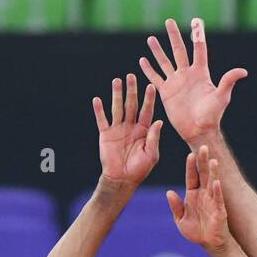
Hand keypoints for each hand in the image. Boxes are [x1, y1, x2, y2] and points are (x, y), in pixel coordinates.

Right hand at [95, 73, 161, 188]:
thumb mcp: (152, 155)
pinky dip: (99, 110)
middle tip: (131, 76)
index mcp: (143, 130)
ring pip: (117, 108)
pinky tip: (97, 99)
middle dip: (132, 90)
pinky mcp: (105, 134)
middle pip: (131, 104)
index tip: (151, 86)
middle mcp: (131, 126)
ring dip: (116, 94)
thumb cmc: (139, 169)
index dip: (149, 99)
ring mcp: (118, 129)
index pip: (147, 110)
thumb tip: (159, 122)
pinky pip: (102, 120)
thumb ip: (154, 138)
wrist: (121, 180)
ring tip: (117, 81)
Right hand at [140, 17, 246, 146]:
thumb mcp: (222, 96)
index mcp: (200, 73)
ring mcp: (176, 82)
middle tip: (168, 22)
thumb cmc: (212, 115)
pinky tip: (142, 60)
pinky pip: (156, 78)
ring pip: (164, 62)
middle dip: (173, 36)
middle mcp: (187, 74)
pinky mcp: (166, 93)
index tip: (195, 21)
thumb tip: (243, 71)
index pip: (198, 49)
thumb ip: (228, 81)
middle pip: (179, 50)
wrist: (198, 130)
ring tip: (151, 39)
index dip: (196, 35)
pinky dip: (149, 70)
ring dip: (157, 51)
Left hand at [167, 145, 230, 252]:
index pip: (192, 176)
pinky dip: (217, 190)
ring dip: (213, 172)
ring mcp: (212, 200)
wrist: (209, 243)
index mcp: (193, 194)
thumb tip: (169, 193)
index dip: (191, 166)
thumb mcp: (180, 219)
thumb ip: (175, 206)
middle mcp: (203, 194)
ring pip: (212, 182)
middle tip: (204, 147)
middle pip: (203, 174)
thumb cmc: (195, 231)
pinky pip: (218, 198)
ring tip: (212, 160)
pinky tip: (216, 182)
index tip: (190, 155)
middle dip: (203, 161)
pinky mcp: (219, 209)